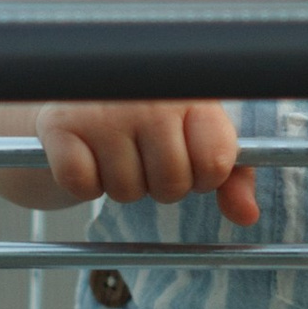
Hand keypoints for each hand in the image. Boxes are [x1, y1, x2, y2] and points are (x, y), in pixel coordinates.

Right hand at [35, 99, 259, 227]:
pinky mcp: (60, 125)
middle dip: (159, 186)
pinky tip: (86, 154)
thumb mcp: (195, 137)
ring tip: (113, 153)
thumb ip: (230, 175)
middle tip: (145, 159)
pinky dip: (84, 184)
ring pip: (127, 191)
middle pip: (172, 184)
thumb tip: (247, 216)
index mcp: (189, 92)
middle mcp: (147, 94)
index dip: (204, 176)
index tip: (189, 161)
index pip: (216, 161)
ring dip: (120, 186)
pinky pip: (83, 185)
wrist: (69, 94)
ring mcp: (102, 109)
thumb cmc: (145, 121)